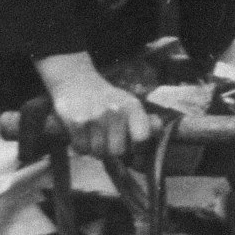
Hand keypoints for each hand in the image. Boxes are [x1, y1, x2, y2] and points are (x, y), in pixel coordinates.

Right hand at [35, 53, 153, 159]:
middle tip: (109, 144)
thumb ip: (146, 122)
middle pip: (118, 151)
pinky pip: (81, 149)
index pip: (142, 138)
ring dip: (96, 150)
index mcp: (133, 107)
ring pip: (98, 153)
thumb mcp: (130, 105)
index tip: (132, 147)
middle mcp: (115, 111)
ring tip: (96, 138)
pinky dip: (81, 147)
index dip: (138, 148)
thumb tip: (157, 131)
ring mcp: (95, 117)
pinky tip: (83, 135)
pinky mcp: (77, 122)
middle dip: (113, 152)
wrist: (77, 82)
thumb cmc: (109, 100)